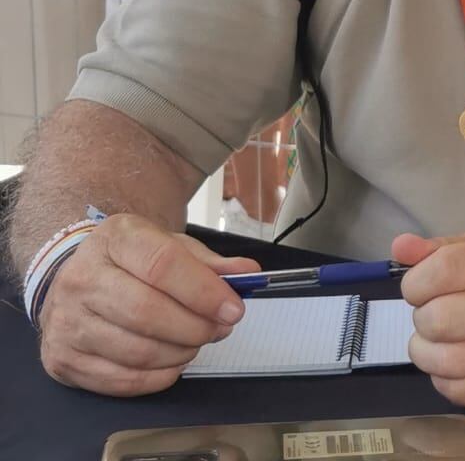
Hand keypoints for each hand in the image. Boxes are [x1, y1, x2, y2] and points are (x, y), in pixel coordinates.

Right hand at [36, 213, 257, 396]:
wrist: (78, 278)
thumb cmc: (133, 263)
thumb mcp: (172, 247)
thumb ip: (211, 264)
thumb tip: (248, 274)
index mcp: (114, 240)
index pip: (162, 265)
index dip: (204, 292)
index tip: (234, 309)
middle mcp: (81, 278)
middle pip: (147, 312)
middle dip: (195, 327)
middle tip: (218, 329)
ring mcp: (66, 321)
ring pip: (136, 351)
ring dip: (180, 353)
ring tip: (195, 342)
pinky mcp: (61, 358)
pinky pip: (121, 380)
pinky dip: (158, 377)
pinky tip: (172, 362)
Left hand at [395, 232, 464, 407]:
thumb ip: (439, 248)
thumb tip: (401, 247)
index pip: (444, 270)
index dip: (416, 282)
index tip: (420, 288)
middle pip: (439, 320)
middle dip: (423, 318)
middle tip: (435, 314)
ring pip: (443, 361)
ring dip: (426, 351)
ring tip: (437, 339)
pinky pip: (456, 391)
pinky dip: (443, 378)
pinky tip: (454, 361)